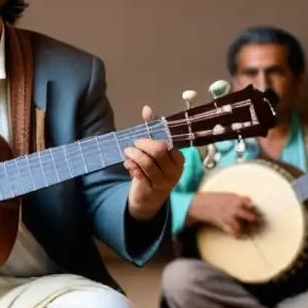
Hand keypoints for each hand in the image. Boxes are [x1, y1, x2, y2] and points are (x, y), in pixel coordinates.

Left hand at [124, 105, 185, 220]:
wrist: (149, 198)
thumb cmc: (153, 170)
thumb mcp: (154, 151)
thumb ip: (151, 130)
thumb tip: (147, 109)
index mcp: (178, 160)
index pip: (167, 144)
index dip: (151, 138)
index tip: (141, 139)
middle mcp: (174, 171)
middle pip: (158, 151)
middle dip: (143, 144)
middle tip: (133, 144)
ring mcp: (163, 182)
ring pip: (147, 163)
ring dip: (134, 155)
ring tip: (128, 152)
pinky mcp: (150, 190)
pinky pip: (139, 174)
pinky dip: (131, 166)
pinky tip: (128, 163)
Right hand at [189, 192, 260, 236]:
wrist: (201, 204)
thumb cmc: (215, 199)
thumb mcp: (229, 195)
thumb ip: (241, 199)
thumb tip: (251, 203)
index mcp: (237, 200)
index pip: (252, 206)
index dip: (257, 210)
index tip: (259, 213)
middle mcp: (235, 209)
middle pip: (252, 217)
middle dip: (256, 221)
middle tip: (258, 224)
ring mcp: (230, 218)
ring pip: (244, 227)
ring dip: (248, 230)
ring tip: (251, 231)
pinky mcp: (224, 224)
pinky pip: (234, 232)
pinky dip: (238, 235)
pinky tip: (241, 235)